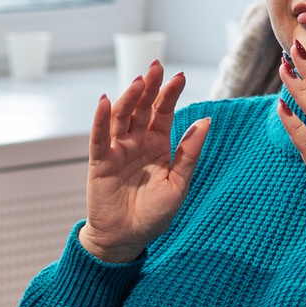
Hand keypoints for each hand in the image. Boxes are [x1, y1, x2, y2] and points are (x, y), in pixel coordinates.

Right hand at [79, 61, 207, 263]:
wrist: (127, 239)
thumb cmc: (154, 214)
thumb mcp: (179, 183)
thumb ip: (189, 152)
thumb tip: (206, 121)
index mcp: (158, 145)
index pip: (163, 113)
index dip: (170, 94)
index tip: (180, 77)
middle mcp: (137, 143)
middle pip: (142, 108)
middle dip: (150, 87)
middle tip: (156, 67)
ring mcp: (117, 151)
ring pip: (121, 117)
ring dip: (129, 98)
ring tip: (138, 82)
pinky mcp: (100, 163)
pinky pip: (99, 138)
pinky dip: (100, 120)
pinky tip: (104, 101)